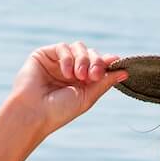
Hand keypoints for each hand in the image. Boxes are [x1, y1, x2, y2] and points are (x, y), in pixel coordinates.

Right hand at [10, 41, 128, 135]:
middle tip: (95, 75)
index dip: (107, 63)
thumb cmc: (59, 110)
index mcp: (82, 82)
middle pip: (90, 54)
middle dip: (96, 62)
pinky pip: (63, 47)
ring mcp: (58, 61)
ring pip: (78, 48)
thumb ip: (104, 82)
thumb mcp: (87, 97)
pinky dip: (68, 58)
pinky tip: (67, 73)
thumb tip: (125, 71)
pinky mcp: (44, 54)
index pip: (98, 65)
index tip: (116, 63)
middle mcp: (71, 70)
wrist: (34, 113)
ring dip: (83, 60)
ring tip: (79, 76)